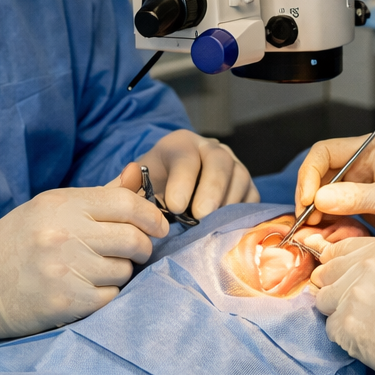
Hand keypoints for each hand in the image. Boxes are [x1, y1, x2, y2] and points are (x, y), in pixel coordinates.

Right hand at [0, 178, 168, 344]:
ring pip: (124, 271)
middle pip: (133, 239)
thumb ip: (101, 194)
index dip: (152, 215)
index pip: (127, 204)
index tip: (159, 226)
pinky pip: (109, 298)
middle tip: (137, 251)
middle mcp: (64, 235)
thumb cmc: (19, 239)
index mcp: (64, 205)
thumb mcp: (54, 206)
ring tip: (99, 269)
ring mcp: (63, 271)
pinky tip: (88, 289)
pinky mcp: (63, 304)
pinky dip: (106, 295)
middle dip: (143, 246)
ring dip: (121, 272)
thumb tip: (138, 175)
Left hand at [126, 130, 259, 218]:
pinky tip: (228, 230)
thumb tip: (122, 190)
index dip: (182, 181)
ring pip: (240, 177)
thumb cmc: (150, 188)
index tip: (173, 206)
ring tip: (213, 227)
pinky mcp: (247, 186)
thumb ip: (123, 189)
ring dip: (228, 203)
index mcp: (180, 144)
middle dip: (211, 189)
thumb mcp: (133, 184)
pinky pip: (252, 196)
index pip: (186, 157)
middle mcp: (211, 149)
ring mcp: (233, 165)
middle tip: (200, 216)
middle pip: (219, 162)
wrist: (170, 190)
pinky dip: (243, 213)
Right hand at [297, 133, 374, 300]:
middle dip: (308, 197)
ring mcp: (357, 187)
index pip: (325, 152)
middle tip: (306, 221)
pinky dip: (323, 225)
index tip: (307, 200)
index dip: (310, 174)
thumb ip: (357, 198)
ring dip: (313, 214)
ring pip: (321, 196)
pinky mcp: (357, 208)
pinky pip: (330, 213)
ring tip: (313, 233)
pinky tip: (324, 237)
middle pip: (318, 174)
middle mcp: (360, 164)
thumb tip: (318, 199)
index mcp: (370, 149)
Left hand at [307, 235, 374, 374]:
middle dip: (336, 289)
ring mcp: (353, 295)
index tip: (346, 280)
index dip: (338, 267)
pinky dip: (344, 335)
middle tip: (360, 307)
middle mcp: (364, 266)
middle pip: (326, 273)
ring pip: (323, 300)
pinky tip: (369, 337)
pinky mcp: (346, 325)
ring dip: (338, 312)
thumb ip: (372, 262)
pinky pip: (330, 327)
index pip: (338, 249)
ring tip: (367, 322)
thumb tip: (333, 266)